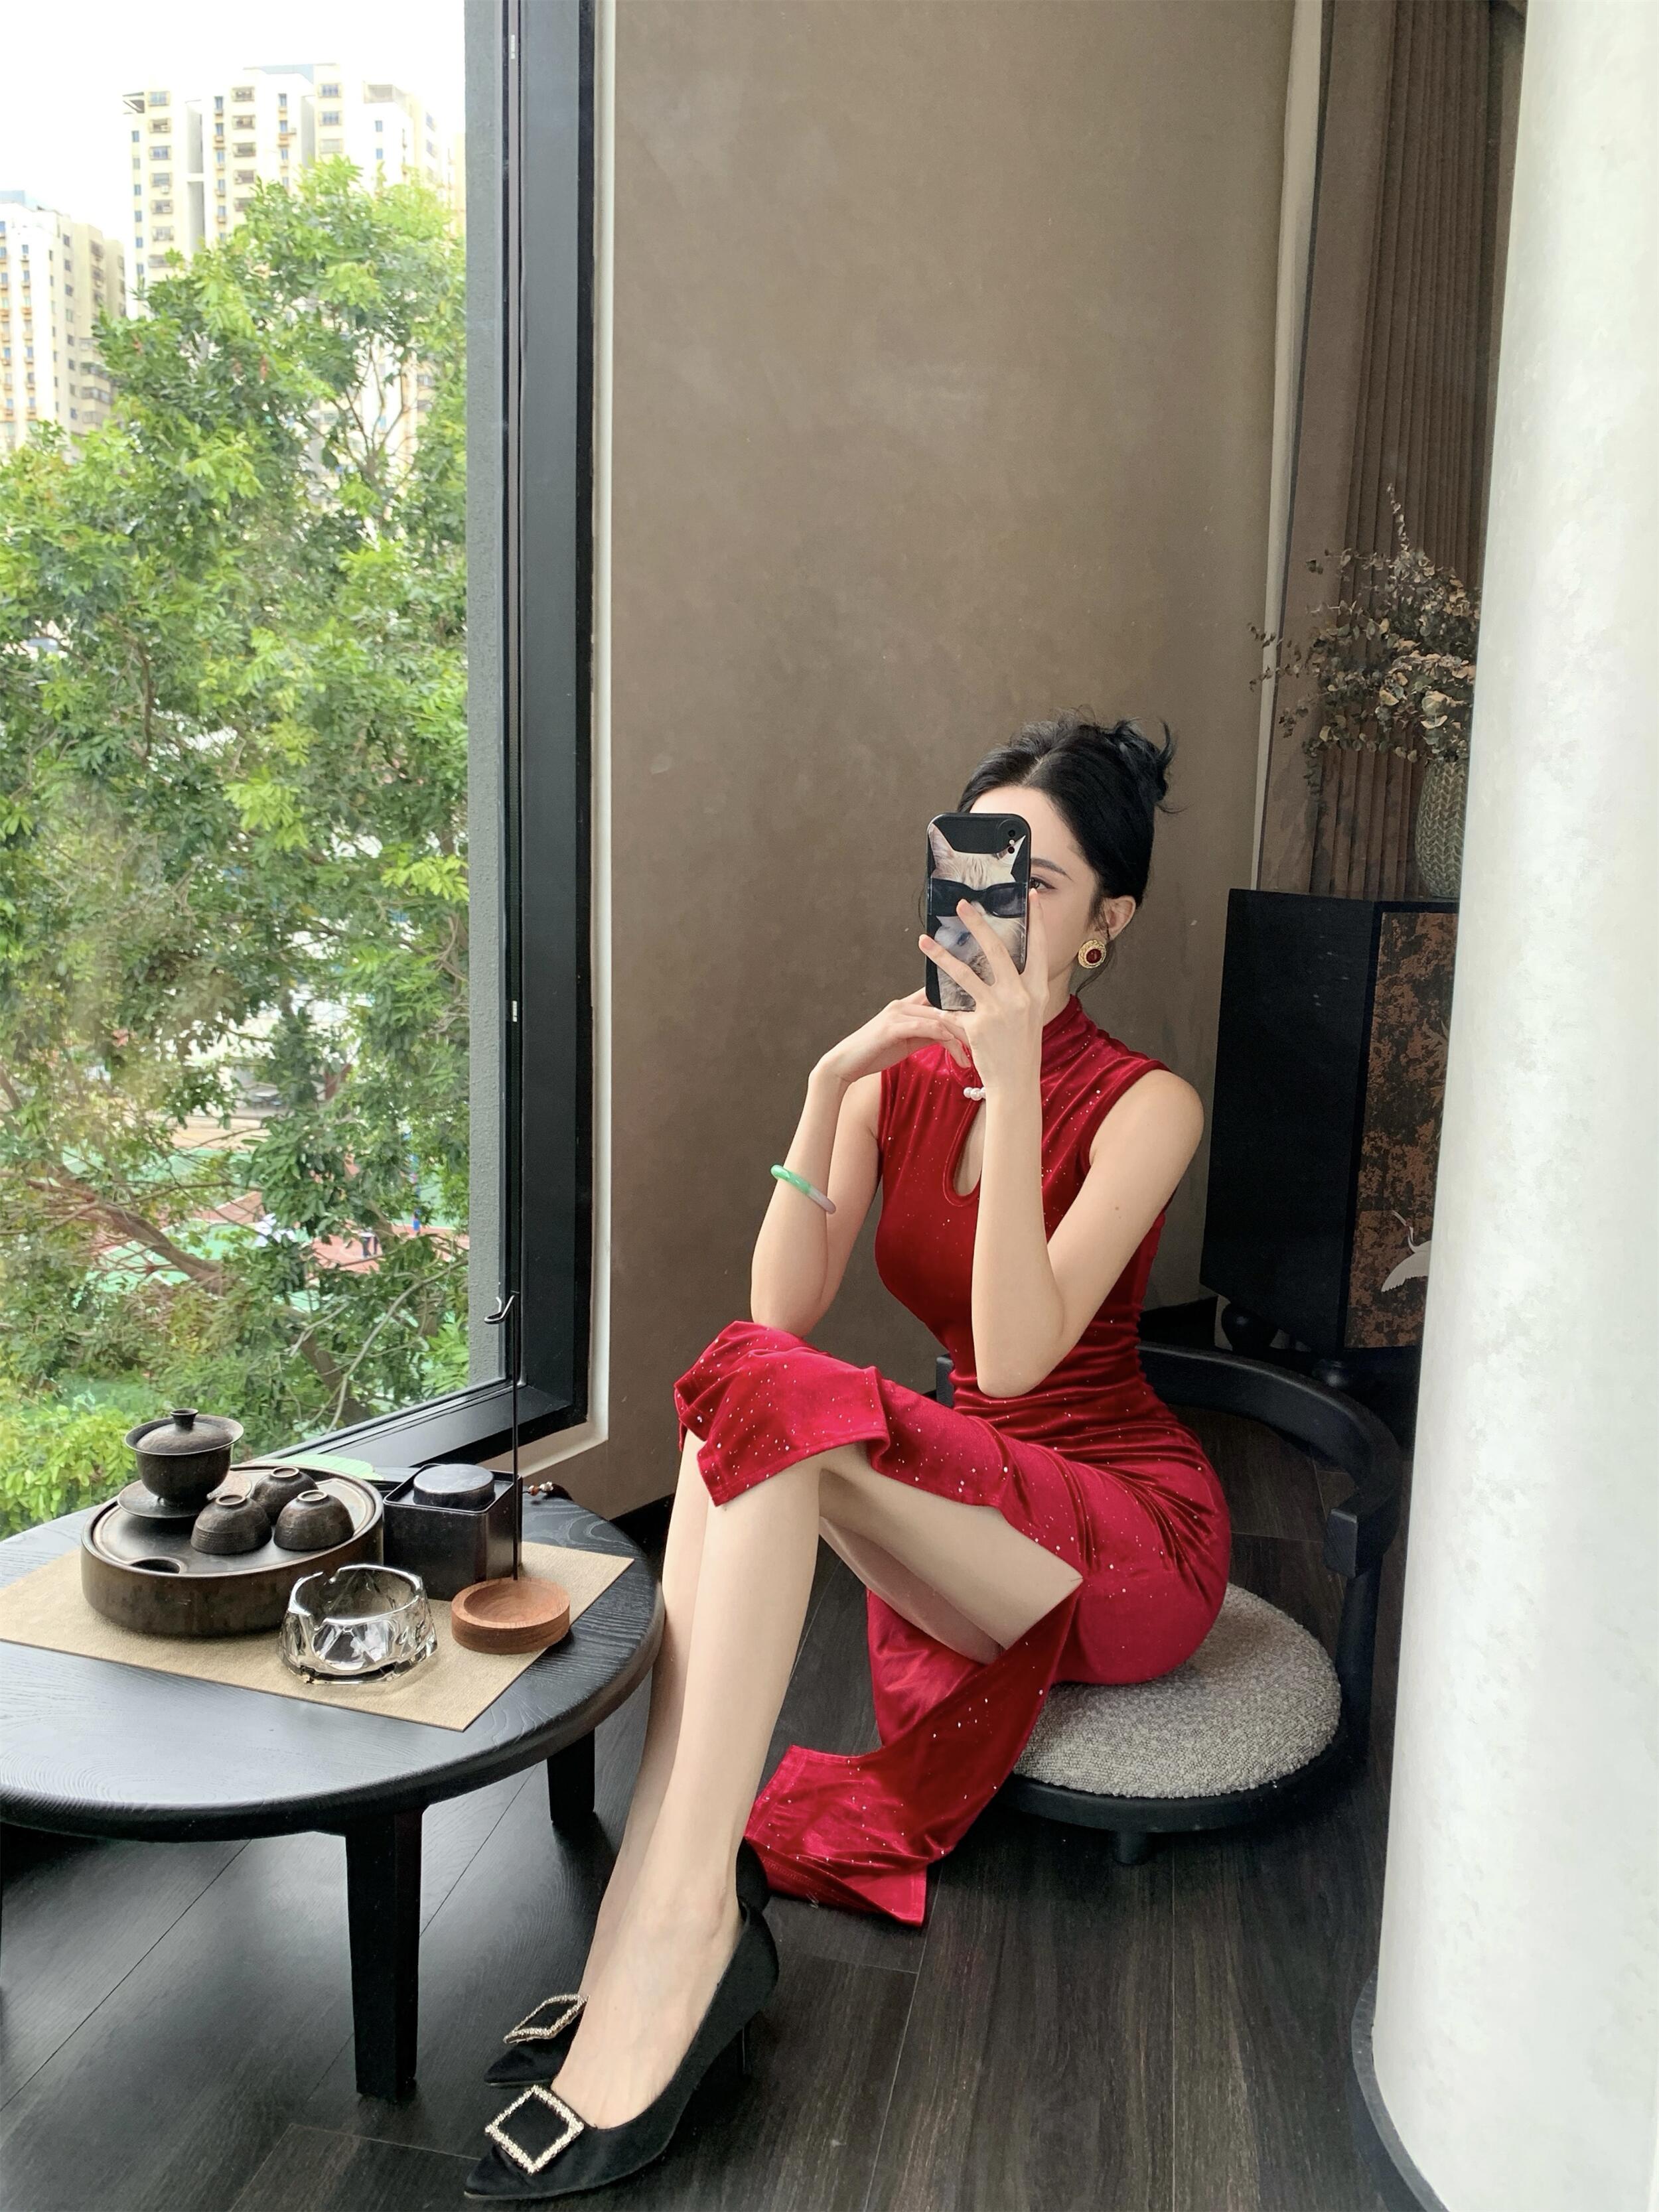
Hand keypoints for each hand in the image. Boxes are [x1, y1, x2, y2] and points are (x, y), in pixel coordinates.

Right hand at [815, 988, 971, 1087]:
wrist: (844, 1064)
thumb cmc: (874, 1054)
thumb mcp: (906, 1042)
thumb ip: (926, 1035)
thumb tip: (950, 1037)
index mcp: (906, 1005)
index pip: (939, 997)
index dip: (962, 1005)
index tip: (984, 1020)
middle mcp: (902, 1004)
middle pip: (945, 1008)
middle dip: (968, 1025)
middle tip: (986, 1042)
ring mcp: (897, 1014)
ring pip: (939, 1018)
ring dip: (960, 1037)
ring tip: (973, 1054)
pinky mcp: (892, 1027)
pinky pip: (926, 1028)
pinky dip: (945, 1039)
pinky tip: (957, 1051)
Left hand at [919, 891, 1049, 1097]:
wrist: (1015, 1083)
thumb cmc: (1021, 1050)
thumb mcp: (1030, 1015)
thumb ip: (1021, 990)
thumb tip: (1005, 966)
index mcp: (1038, 991)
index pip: (1038, 949)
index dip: (1037, 922)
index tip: (1032, 897)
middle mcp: (1020, 996)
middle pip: (997, 950)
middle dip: (978, 924)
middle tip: (962, 905)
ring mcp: (999, 1009)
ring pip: (965, 973)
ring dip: (941, 955)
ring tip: (924, 940)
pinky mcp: (978, 1025)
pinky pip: (954, 1007)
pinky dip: (942, 1005)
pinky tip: (930, 1002)